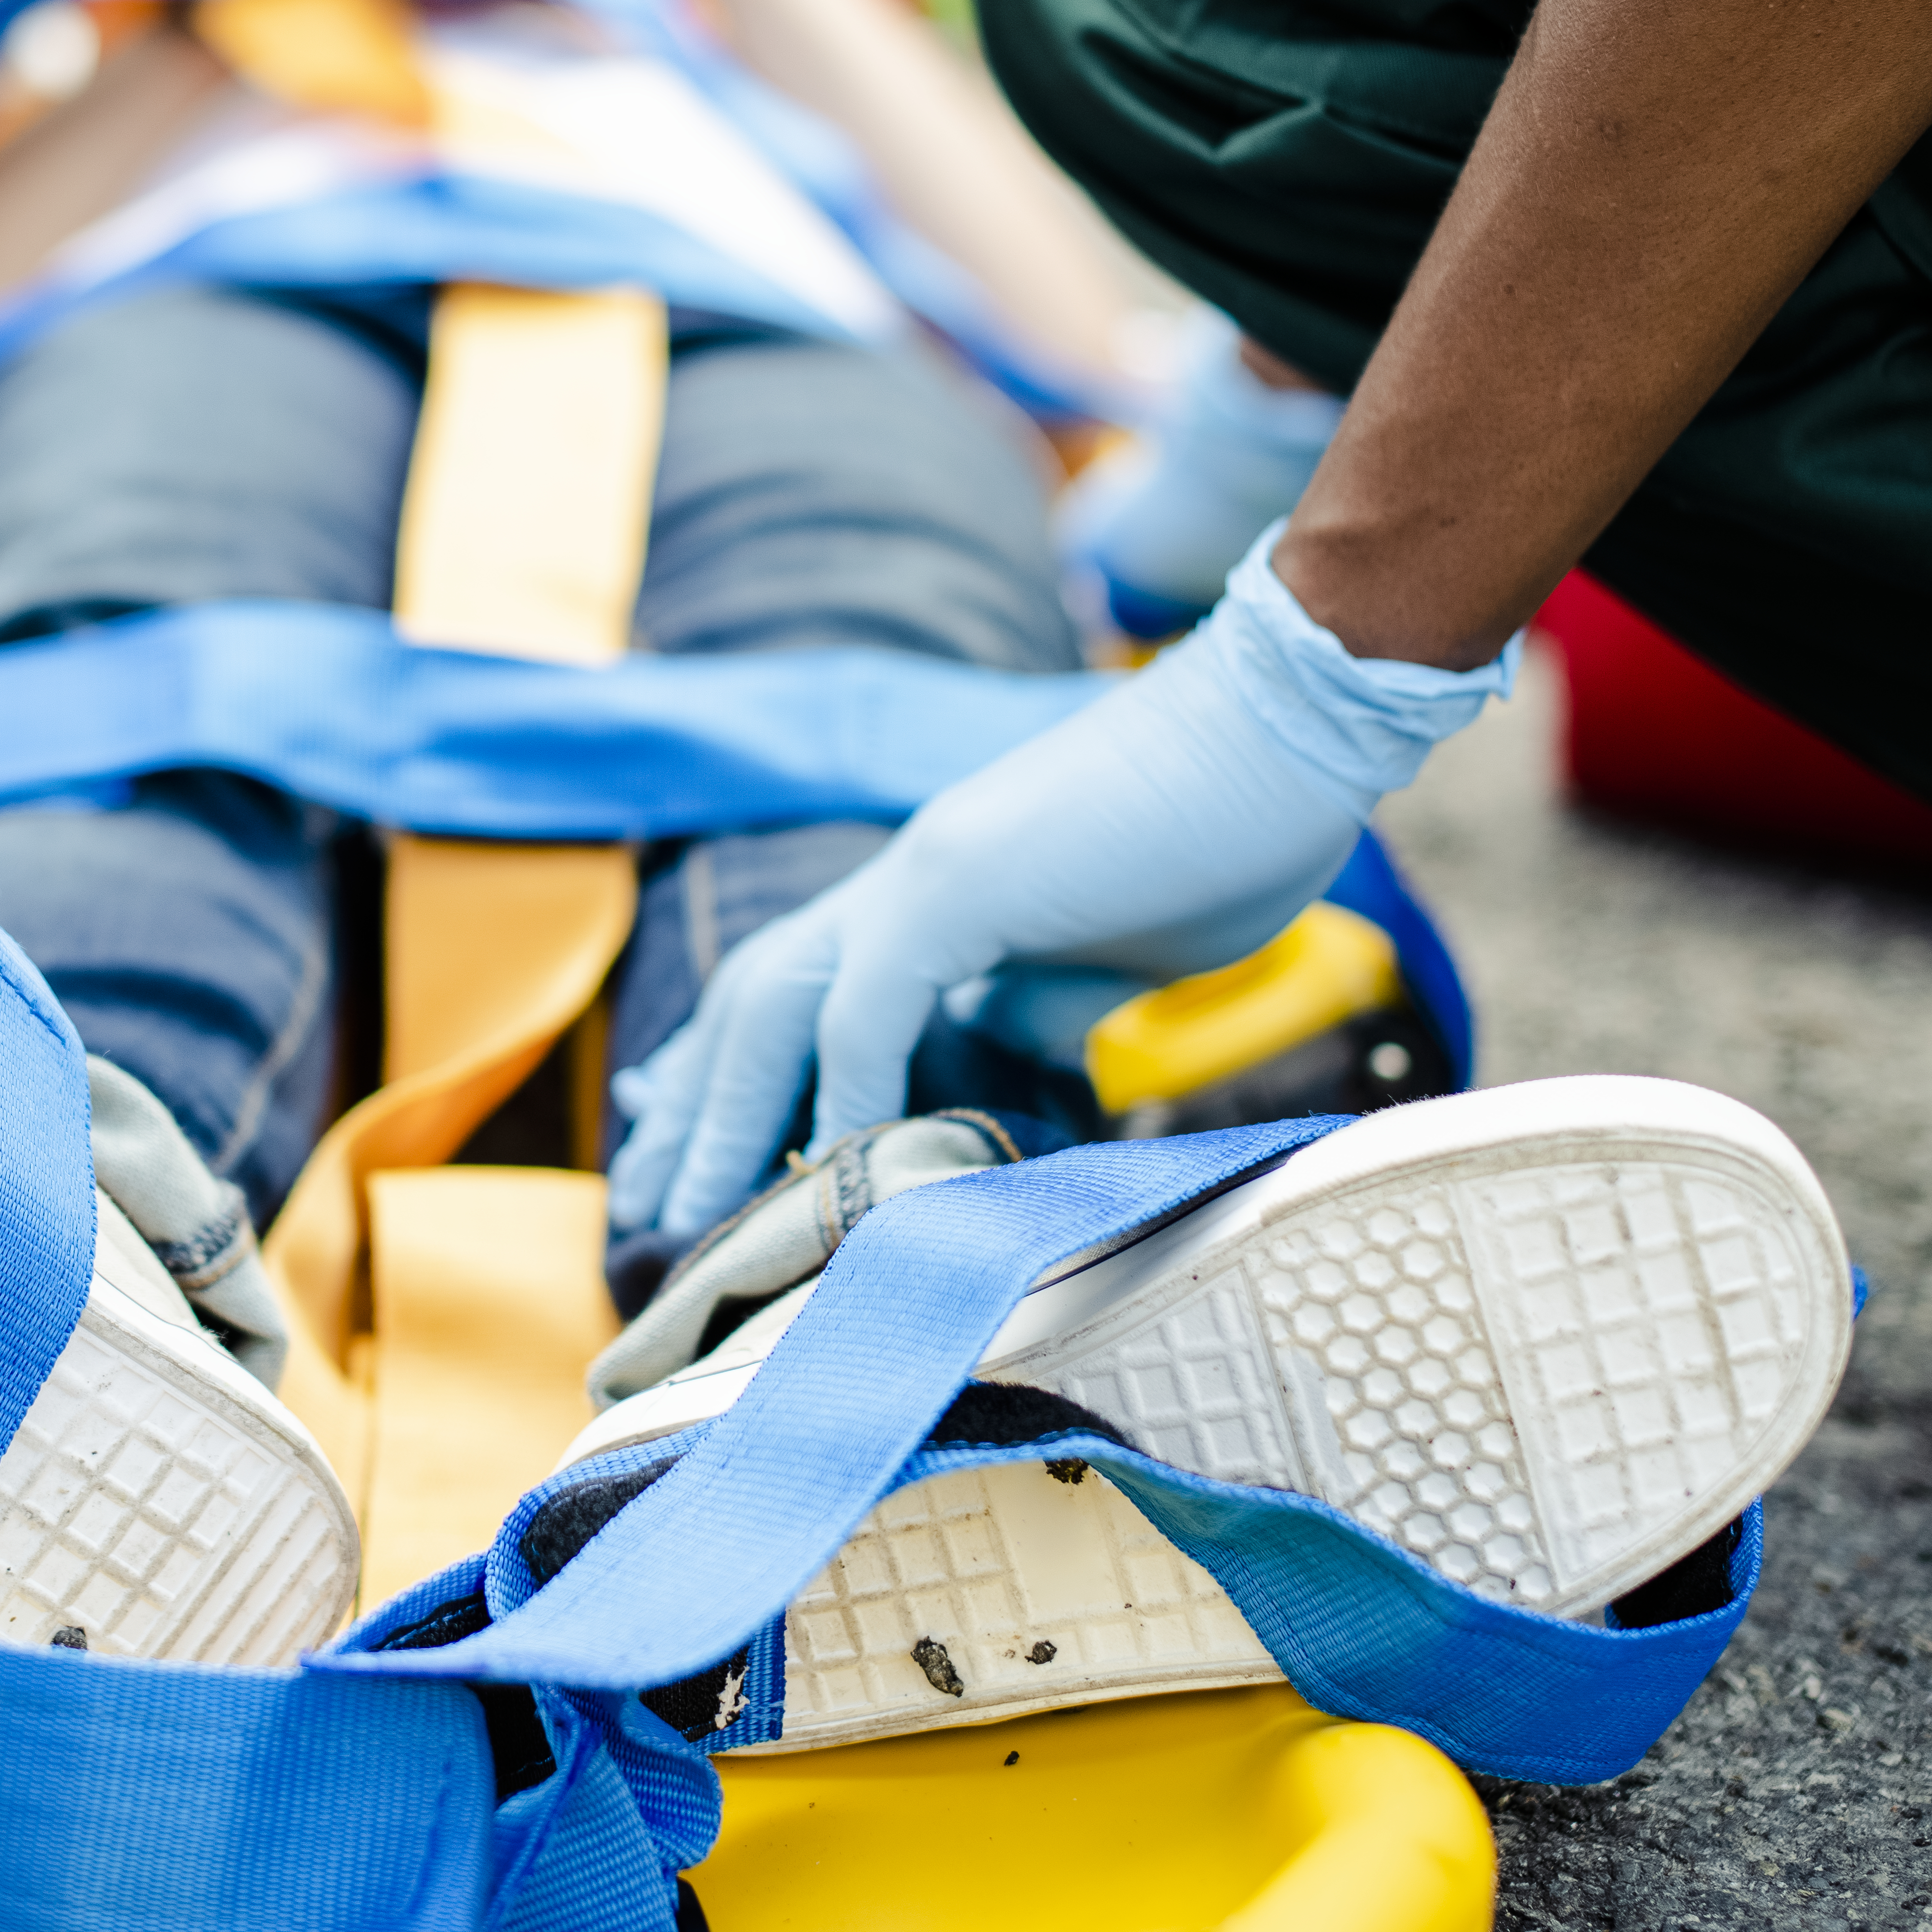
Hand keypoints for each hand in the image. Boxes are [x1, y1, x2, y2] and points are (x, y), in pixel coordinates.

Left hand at [605, 530, 1511, 1242]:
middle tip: (642, 1199)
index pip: (804, 987)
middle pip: (757, 996)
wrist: (1289, 725)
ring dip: (728, 1110)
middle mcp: (909, 878)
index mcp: (942, 891)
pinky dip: (846, 1086)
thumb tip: (1011, 1048)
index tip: (690, 1143)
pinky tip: (829, 1159)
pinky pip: (873, 1002)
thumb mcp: (1116, 952)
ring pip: (778, 1000)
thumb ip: (1045, 997)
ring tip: (685, 1205)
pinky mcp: (963, 875)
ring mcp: (927, 871)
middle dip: (695, 1103)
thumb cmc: (1229, 829)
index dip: (737, 1069)